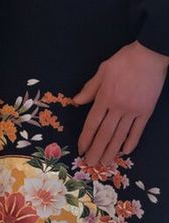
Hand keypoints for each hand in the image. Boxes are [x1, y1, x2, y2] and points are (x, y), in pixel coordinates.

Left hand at [74, 41, 168, 165]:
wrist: (148, 58)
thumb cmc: (123, 62)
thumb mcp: (101, 71)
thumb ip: (89, 89)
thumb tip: (75, 102)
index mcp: (105, 97)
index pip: (92, 123)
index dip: (85, 137)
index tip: (80, 149)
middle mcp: (118, 108)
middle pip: (105, 133)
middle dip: (96, 150)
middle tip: (90, 164)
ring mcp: (134, 112)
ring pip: (120, 135)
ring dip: (111, 151)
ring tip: (105, 163)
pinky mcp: (146, 113)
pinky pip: (137, 131)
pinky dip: (131, 142)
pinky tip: (125, 151)